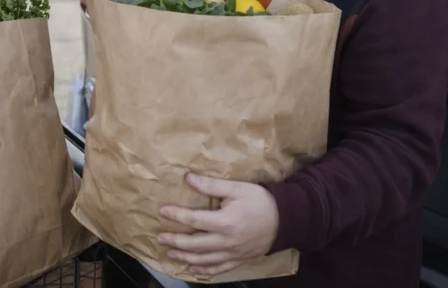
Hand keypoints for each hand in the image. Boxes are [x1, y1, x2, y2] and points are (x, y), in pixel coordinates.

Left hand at [157, 173, 278, 276]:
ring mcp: (233, 253)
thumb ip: (212, 185)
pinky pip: (219, 269)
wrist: (287, 220)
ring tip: (171, 253)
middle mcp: (227, 241)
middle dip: (175, 241)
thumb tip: (188, 178)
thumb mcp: (237, 188)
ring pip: (204, 259)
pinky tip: (194, 268)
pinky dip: (205, 270)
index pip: (194, 220)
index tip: (162, 211)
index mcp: (225, 222)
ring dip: (185, 257)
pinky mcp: (239, 259)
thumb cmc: (261, 201)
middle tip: (160, 238)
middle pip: (195, 244)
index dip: (177, 215)